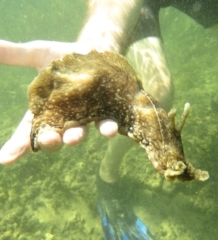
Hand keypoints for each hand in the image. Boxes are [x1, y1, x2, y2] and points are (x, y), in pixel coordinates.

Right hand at [0, 40, 117, 164]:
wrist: (94, 51)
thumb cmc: (64, 56)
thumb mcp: (39, 53)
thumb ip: (17, 55)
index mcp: (45, 108)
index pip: (28, 130)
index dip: (17, 145)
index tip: (4, 159)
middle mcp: (64, 117)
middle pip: (55, 136)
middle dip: (50, 141)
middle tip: (48, 140)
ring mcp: (85, 116)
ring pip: (80, 132)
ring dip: (77, 137)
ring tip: (74, 139)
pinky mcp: (104, 111)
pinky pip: (106, 122)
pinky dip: (108, 127)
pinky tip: (111, 130)